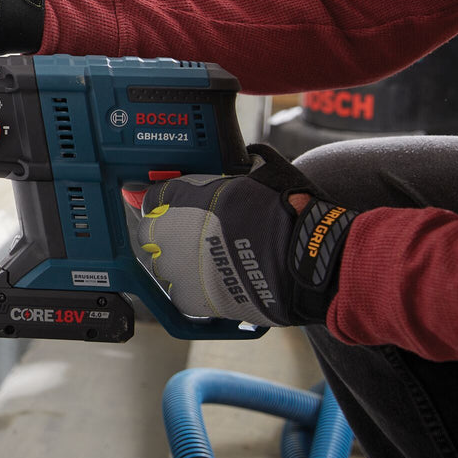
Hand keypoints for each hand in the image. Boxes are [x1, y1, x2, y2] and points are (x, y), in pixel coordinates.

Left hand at [122, 144, 355, 327]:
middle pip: (153, 234)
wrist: (304, 259)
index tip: (174, 210)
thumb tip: (245, 158)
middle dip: (170, 234)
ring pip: (164, 265)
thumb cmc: (288, 214)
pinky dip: (194, 291)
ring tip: (211, 263)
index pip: (154, 198)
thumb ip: (238, 171)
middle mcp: (175, 231)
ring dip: (180, 263)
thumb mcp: (261, 175)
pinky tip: (215, 283)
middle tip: (195, 238)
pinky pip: (180, 294)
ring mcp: (180, 267)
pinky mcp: (192, 298)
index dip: (165, 204)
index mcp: (187, 197)